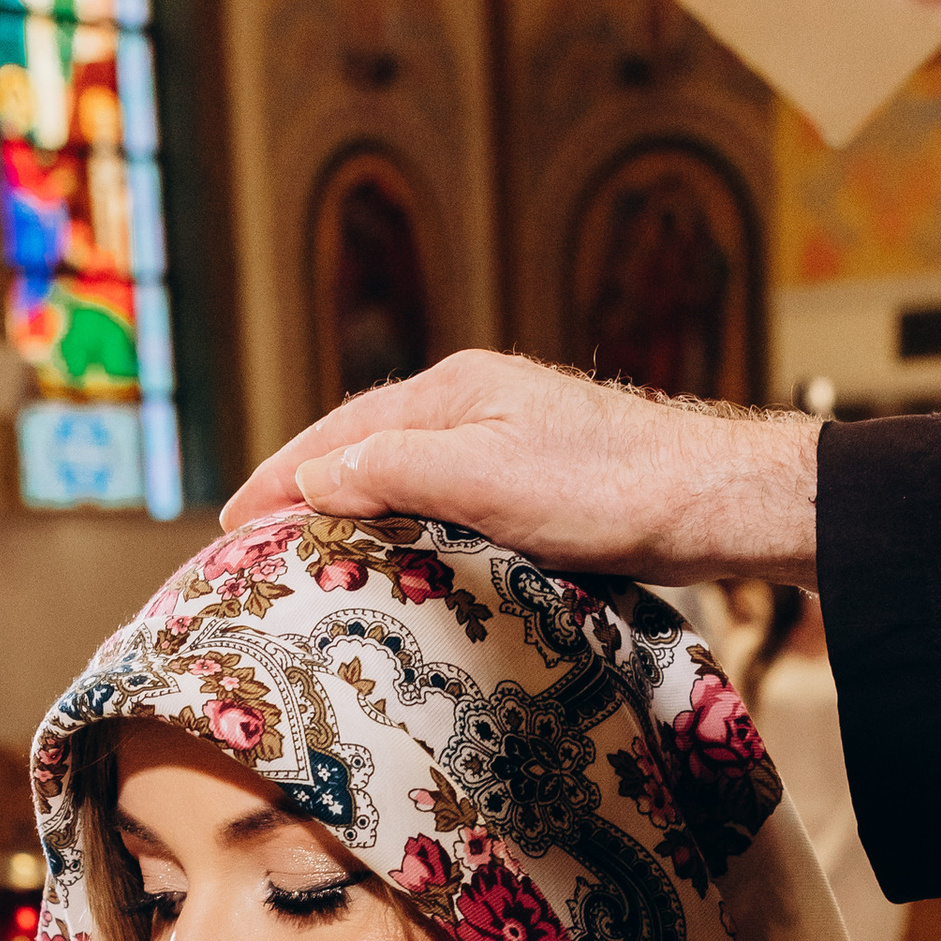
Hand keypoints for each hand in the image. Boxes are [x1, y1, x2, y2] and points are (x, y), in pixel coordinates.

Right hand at [220, 351, 821, 582]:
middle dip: (305, 483)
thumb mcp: (485, 479)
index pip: (339, 433)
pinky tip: (405, 547)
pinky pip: (445, 491)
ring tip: (311, 543)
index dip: (280, 475)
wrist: (711, 500)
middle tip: (253, 535)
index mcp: (454, 393)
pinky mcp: (542, 476)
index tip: (230, 520)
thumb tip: (315, 476)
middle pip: (366, 442)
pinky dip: (405, 516)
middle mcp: (477, 403)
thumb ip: (394, 470)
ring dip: (353, 500)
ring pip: (406, 467)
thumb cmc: (606, 489)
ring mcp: (511, 437)